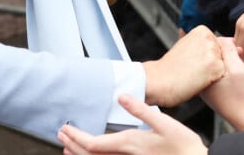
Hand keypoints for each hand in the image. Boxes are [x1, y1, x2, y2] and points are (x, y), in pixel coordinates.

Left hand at [57, 94, 207, 154]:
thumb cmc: (182, 145)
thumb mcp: (164, 122)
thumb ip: (140, 109)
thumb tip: (121, 96)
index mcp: (130, 144)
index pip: (93, 144)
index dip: (76, 137)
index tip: (65, 129)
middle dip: (73, 146)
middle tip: (61, 135)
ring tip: (68, 147)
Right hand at [143, 25, 224, 105]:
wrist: (158, 80)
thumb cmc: (171, 68)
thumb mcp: (187, 47)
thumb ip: (204, 44)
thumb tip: (229, 43)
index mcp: (202, 30)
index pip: (218, 47)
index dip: (206, 60)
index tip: (192, 64)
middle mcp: (209, 37)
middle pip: (222, 56)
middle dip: (212, 66)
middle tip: (193, 71)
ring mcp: (213, 51)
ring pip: (223, 66)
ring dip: (213, 74)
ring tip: (195, 76)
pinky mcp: (215, 66)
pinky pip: (223, 76)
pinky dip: (213, 82)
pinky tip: (199, 81)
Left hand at [201, 38, 243, 130]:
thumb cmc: (243, 98)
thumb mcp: (237, 68)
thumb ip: (228, 50)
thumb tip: (221, 38)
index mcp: (202, 74)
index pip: (209, 47)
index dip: (226, 45)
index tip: (237, 51)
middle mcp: (201, 81)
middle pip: (211, 56)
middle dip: (226, 54)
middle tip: (239, 60)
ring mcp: (205, 87)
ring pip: (215, 64)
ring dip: (227, 63)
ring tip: (239, 70)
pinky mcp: (212, 91)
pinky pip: (217, 74)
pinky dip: (226, 72)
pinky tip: (235, 78)